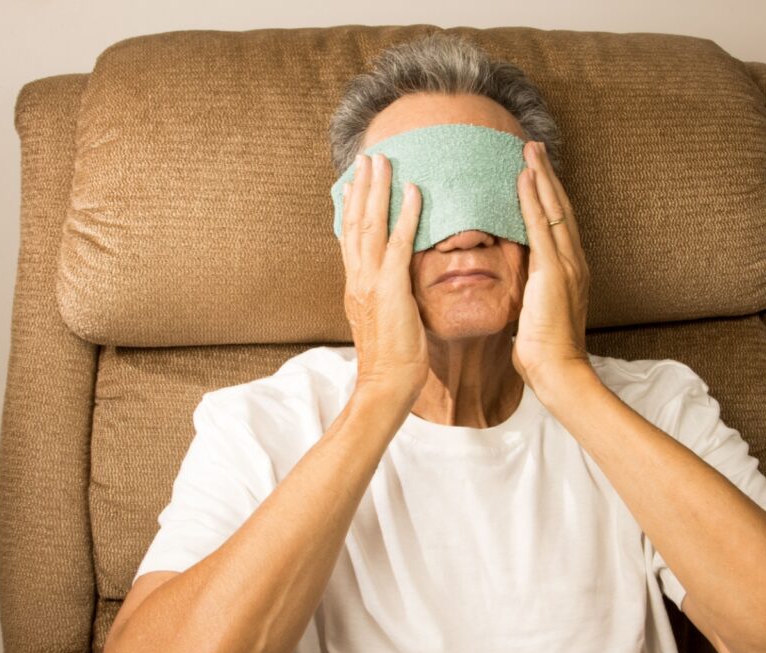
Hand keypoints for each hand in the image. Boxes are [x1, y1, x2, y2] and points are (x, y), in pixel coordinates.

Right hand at [339, 153, 428, 403]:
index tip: (356, 180)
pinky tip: (414, 191)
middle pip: (355, 221)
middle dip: (361, 186)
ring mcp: (371, 281)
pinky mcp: (391, 288)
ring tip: (384, 161)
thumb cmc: (391, 358)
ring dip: (378, 189)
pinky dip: (406, 214)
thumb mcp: (384, 317)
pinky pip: (398, 243)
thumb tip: (393, 280)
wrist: (385, 383)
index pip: (350, 236)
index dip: (352, 205)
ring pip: (371, 224)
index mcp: (355, 284)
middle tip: (367, 157)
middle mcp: (358, 277)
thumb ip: (385, 293)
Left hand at [512, 141, 591, 390]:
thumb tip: (524, 289)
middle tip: (535, 148)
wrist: (559, 371)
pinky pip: (542, 226)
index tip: (537, 173)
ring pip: (554, 210)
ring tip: (530, 151)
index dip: (549, 196)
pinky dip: (534, 200)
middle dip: (547, 176)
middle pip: (561, 208)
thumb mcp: (538, 313)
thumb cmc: (546, 351)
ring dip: (541, 177)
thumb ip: (535, 294)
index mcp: (571, 271)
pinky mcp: (554, 271)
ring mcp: (567, 265)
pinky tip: (524, 179)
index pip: (560, 224)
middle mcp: (575, 261)